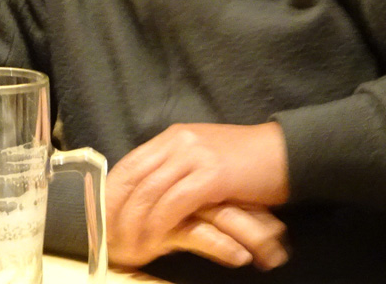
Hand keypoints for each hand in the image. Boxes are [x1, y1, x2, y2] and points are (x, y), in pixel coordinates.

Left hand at [106, 122, 290, 268]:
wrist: (286, 154)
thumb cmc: (246, 162)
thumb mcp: (203, 158)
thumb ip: (176, 169)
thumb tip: (148, 196)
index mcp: (172, 137)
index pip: (129, 164)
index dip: (111, 193)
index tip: (99, 219)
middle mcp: (178, 141)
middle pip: (134, 178)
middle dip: (116, 213)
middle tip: (109, 241)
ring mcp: (194, 156)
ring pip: (150, 193)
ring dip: (136, 225)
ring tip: (129, 249)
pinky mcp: (211, 175)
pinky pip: (175, 203)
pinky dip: (160, 225)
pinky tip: (156, 242)